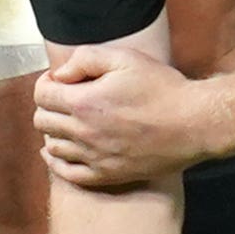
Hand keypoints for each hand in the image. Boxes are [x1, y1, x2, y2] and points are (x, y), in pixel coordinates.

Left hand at [35, 44, 208, 186]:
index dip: (47, 83)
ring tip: (70, 121)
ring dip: (54, 131)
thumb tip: (60, 73)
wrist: (193, 123)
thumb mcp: (126, 58)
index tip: (62, 80)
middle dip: (49, 106)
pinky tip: (59, 152)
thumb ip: (86, 59)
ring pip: (52, 147)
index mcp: (84, 102)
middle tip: (66, 98)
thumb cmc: (162, 88)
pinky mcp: (106, 175)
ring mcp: (93, 157)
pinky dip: (56, 162)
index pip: (41, 95)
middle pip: (42, 121)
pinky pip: (66, 173)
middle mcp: (83, 133)